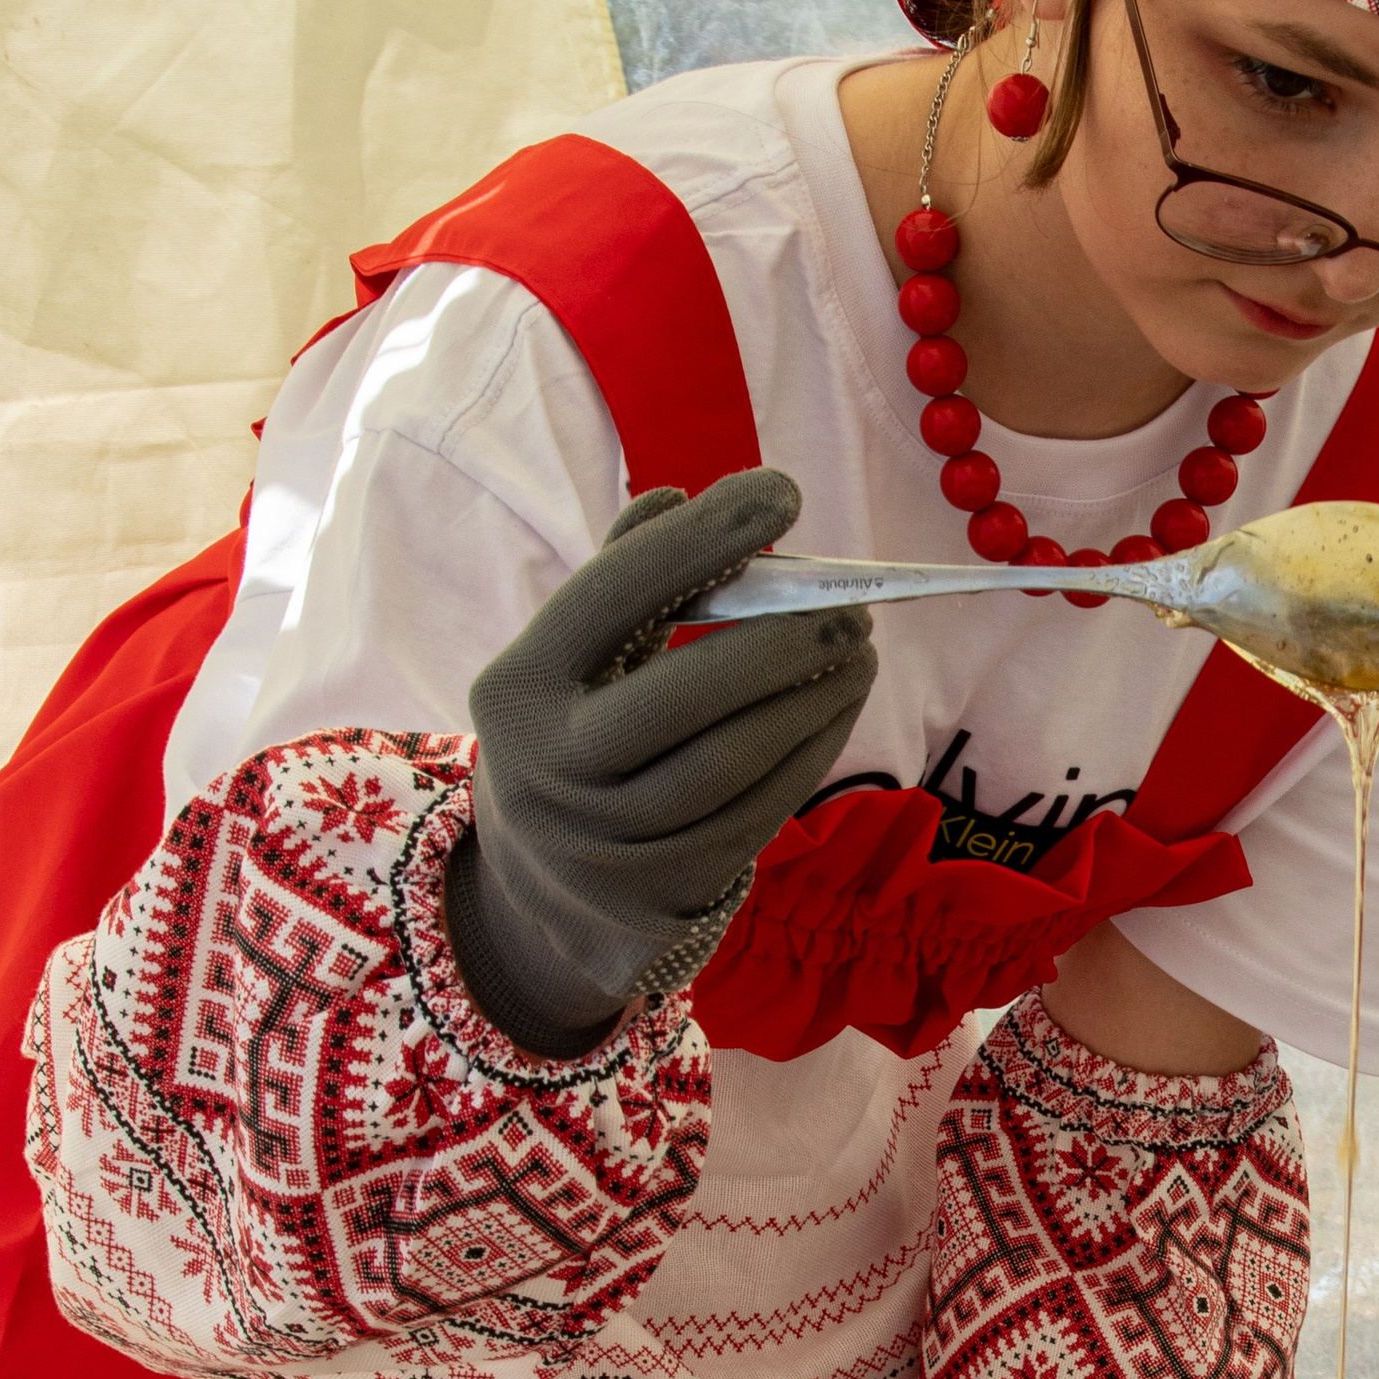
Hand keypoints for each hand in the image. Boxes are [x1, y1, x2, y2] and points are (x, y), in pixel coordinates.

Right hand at [446, 470, 873, 1052]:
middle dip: (782, 640)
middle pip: (685, 693)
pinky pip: (760, 810)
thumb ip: (623, 577)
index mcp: (518, 688)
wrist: (548, 882)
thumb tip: (685, 498)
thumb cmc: (575, 729)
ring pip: (735, 759)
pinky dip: (813, 749)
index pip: (614, 595)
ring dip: (814, 697)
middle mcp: (555, 769)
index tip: (782, 493)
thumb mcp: (568, 658)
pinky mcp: (669, 885)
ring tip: (860, 651)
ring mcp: (612, 838)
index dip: (701, 538)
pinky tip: (839, 703)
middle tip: (850, 606)